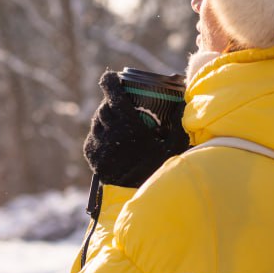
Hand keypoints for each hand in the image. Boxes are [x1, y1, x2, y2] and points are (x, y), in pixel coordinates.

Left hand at [83, 71, 189, 186]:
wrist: (135, 195)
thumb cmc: (157, 170)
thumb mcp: (174, 146)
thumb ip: (179, 123)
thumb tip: (182, 101)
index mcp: (127, 124)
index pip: (112, 93)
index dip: (110, 82)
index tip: (113, 76)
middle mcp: (108, 130)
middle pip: (105, 106)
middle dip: (112, 101)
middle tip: (123, 103)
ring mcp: (97, 143)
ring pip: (97, 120)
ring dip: (106, 117)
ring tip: (118, 121)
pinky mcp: (90, 153)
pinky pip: (93, 135)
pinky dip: (100, 132)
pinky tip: (110, 135)